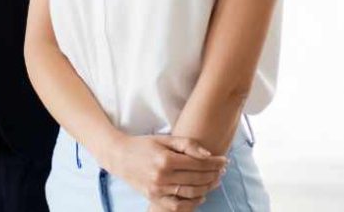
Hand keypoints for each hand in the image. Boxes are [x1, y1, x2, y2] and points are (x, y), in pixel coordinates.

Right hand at [103, 134, 225, 211]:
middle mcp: (162, 176)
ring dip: (207, 188)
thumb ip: (186, 144)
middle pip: (197, 179)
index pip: (198, 163)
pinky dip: (193, 203)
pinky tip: (201, 196)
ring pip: (191, 193)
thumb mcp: (163, 139)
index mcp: (165, 159)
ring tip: (215, 181)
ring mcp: (158, 189)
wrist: (118, 156)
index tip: (224, 160)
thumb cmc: (142, 145)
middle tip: (222, 171)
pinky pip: (178, 206)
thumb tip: (208, 155)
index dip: (214, 163)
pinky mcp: (154, 198)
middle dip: (213, 174)